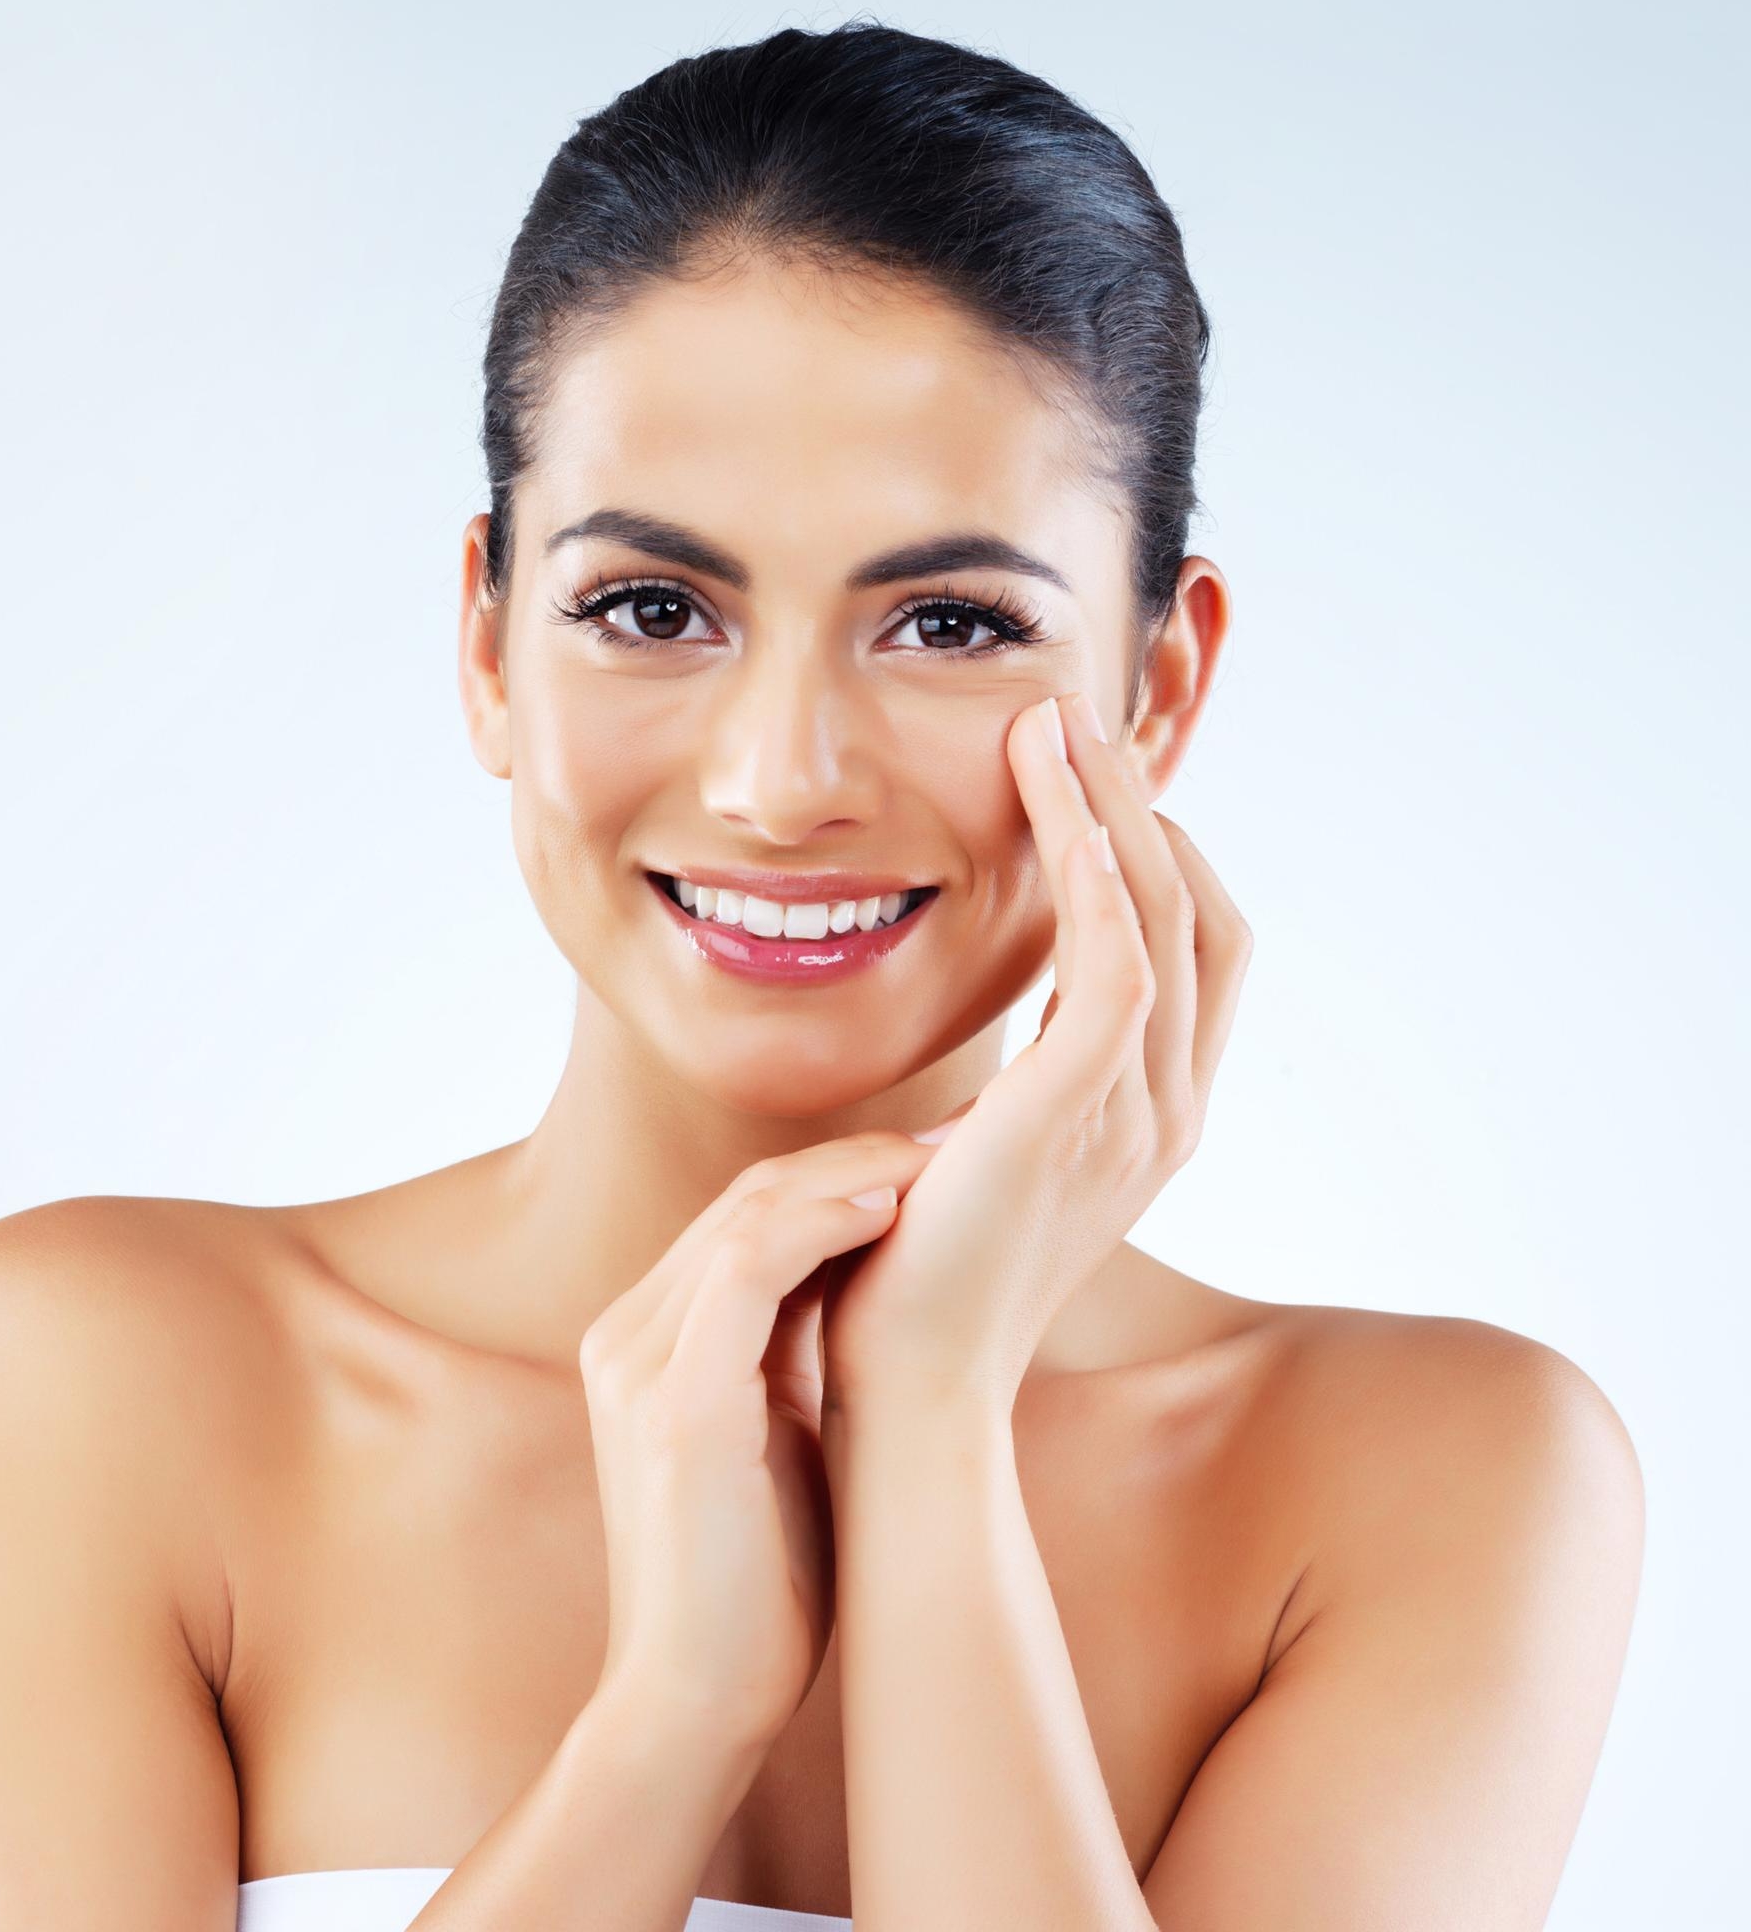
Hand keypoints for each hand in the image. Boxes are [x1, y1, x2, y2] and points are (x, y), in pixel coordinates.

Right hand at [577, 1131, 943, 1746]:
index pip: (741, 1218)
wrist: (698, 1700)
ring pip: (747, 1216)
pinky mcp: (674, 1403)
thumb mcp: (780, 1434)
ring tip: (936, 1163)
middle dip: (853, 1158)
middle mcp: (626, 1335)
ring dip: (848, 1175)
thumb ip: (795, 1354)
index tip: (927, 1164)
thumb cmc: (757, 1582)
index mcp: (646, 1341)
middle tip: (951, 1142)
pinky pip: (746, 1270)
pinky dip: (821, 1223)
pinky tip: (889, 1209)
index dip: (834, 1175)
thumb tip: (870, 1282)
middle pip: (745, 1199)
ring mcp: (639, 1365)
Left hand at [819, 686, 1252, 1420]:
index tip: (1087, 784)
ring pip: (1162, 915)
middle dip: (1141, 807)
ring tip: (1051, 725)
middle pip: (1199, 913)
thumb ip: (1015, 1083)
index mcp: (1150, 1115)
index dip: (1158, 855)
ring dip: (1112, 808)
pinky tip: (1049, 798)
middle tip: (1072, 720)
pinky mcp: (1076, 1110)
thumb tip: (988, 1025)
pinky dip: (1093, 865)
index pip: (1199, 950)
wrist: (906, 1385)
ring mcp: (1137, 1114)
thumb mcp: (986, 1152)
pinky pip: (1115, 957)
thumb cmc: (919, 1268)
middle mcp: (1168, 1109)